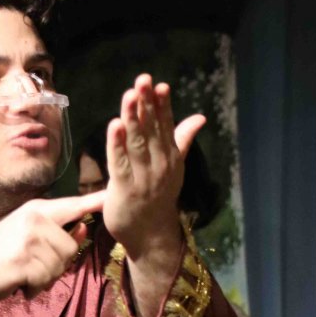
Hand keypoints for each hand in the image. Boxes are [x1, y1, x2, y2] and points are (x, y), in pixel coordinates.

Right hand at [0, 191, 104, 316]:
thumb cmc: (0, 253)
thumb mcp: (29, 234)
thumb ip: (57, 232)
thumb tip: (85, 228)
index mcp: (38, 210)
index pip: (73, 205)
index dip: (95, 201)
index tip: (112, 195)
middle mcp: (35, 220)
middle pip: (72, 247)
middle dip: (58, 265)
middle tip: (34, 267)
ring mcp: (29, 240)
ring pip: (60, 266)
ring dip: (45, 278)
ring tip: (24, 274)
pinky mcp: (24, 262)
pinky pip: (45, 280)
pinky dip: (34, 288)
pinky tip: (19, 283)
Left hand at [102, 74, 203, 261]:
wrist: (150, 236)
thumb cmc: (157, 198)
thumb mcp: (173, 167)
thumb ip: (182, 139)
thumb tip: (200, 117)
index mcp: (170, 158)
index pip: (166, 127)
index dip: (162, 106)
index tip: (159, 85)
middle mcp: (159, 165)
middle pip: (151, 131)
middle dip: (146, 105)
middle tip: (142, 80)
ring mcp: (143, 178)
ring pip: (136, 144)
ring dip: (133, 118)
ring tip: (129, 95)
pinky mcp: (124, 189)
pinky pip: (120, 163)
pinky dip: (116, 145)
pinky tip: (115, 125)